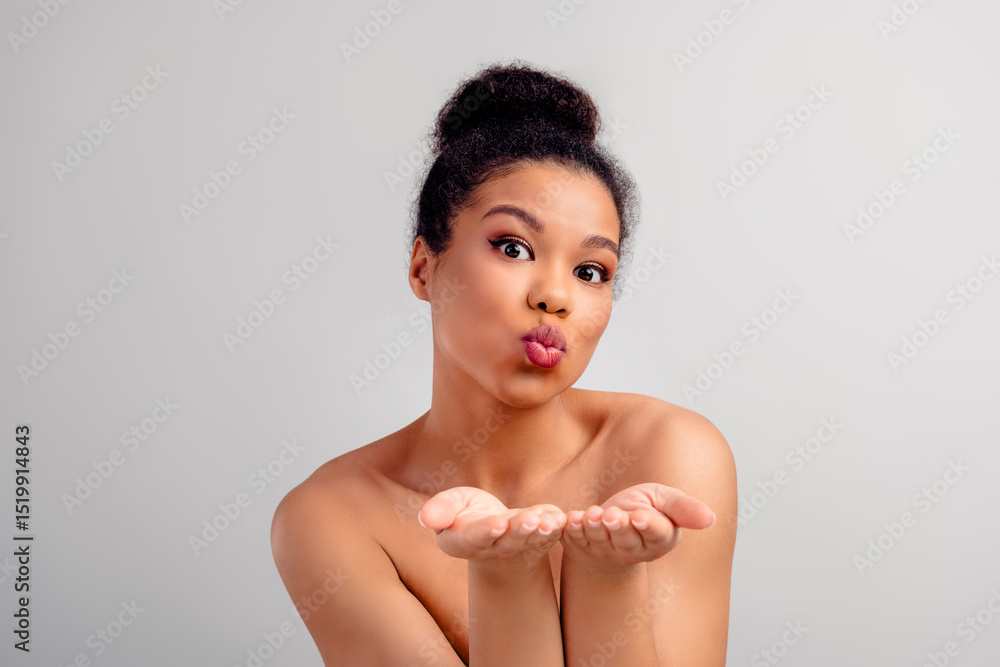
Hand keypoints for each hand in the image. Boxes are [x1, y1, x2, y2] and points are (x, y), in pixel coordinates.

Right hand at [418, 486, 565, 571]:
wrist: (494, 528)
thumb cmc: (466, 514)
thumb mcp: (450, 506)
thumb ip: (440, 510)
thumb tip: (426, 517)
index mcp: (464, 542)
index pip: (475, 539)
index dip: (486, 532)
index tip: (497, 524)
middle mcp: (493, 549)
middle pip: (507, 542)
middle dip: (518, 531)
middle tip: (528, 521)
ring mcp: (519, 547)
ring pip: (529, 541)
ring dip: (539, 532)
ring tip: (547, 521)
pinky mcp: (539, 541)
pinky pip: (548, 536)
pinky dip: (555, 528)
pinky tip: (561, 519)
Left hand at [561, 483, 714, 571]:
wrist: (612, 522)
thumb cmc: (644, 508)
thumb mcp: (665, 501)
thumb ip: (683, 508)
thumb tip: (710, 518)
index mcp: (659, 539)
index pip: (656, 534)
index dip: (648, 526)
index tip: (641, 517)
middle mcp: (633, 550)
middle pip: (626, 541)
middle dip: (618, 528)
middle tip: (612, 515)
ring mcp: (606, 551)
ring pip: (601, 541)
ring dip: (594, 529)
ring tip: (591, 514)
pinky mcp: (583, 546)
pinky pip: (577, 540)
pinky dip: (573, 530)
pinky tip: (571, 519)